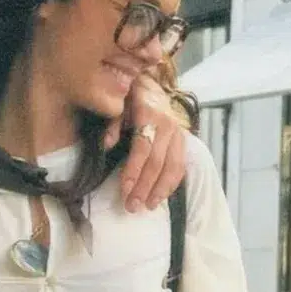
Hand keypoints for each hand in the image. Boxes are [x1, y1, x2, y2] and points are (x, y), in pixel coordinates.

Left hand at [107, 74, 189, 212]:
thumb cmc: (130, 97)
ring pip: (173, 167)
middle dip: (145, 187)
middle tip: (132, 206)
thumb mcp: (118, 105)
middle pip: (157, 163)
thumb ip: (112, 125)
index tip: (124, 191)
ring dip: (160, 190)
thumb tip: (106, 145)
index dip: (133, 171)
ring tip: (148, 206)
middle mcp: (167, 125)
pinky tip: (161, 195)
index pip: (142, 149)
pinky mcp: (184, 140)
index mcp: (149, 115)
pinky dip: (171, 183)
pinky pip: (181, 165)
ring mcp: (178, 133)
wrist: (152, 84)